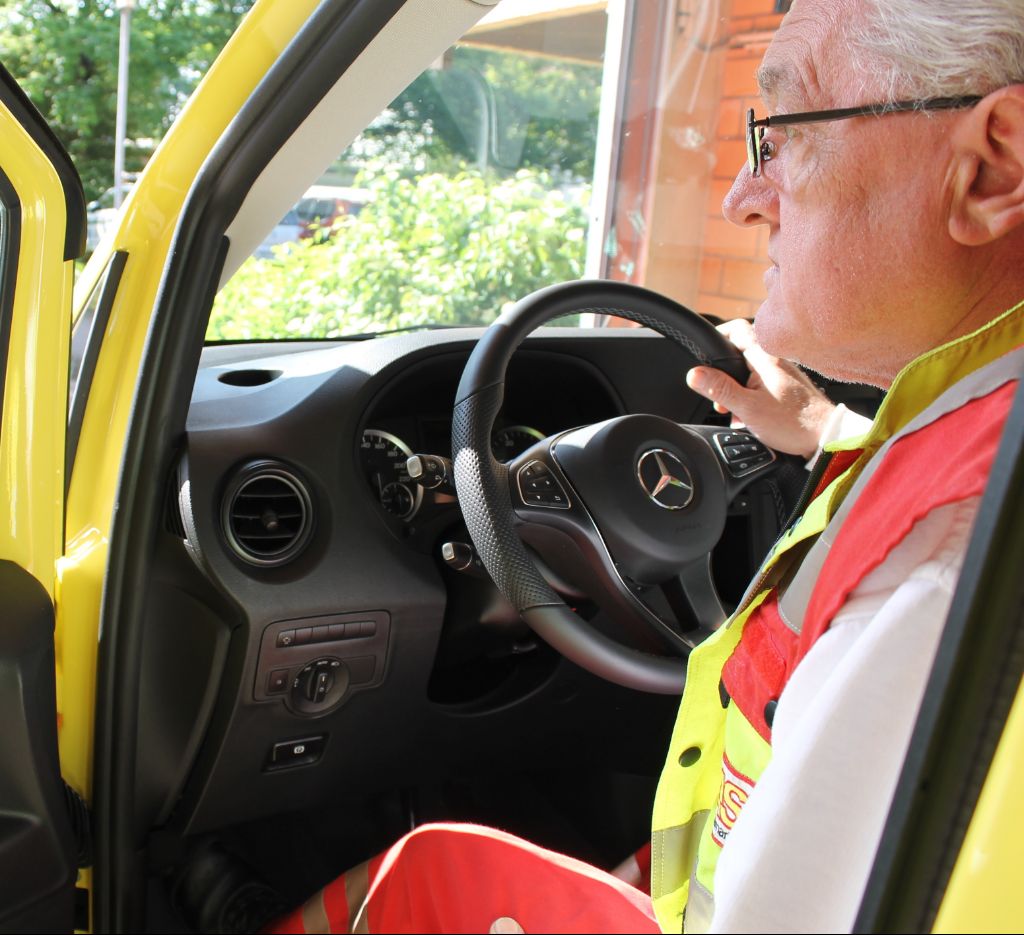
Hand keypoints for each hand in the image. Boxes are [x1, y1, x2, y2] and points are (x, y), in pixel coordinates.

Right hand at [686, 319, 835, 459]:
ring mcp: (783, 372)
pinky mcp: (787, 386)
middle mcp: (776, 359)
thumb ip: (720, 389)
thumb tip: (694, 374)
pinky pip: (760, 383)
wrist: (826, 437)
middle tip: (717, 395)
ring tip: (732, 410)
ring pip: (749, 371)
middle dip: (723, 373)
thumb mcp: (748, 408)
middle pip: (740, 352)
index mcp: (765, 357)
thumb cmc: (794, 423)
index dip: (717, 336)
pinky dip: (749, 395)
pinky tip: (749, 415)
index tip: (705, 353)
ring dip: (736, 388)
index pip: (737, 329)